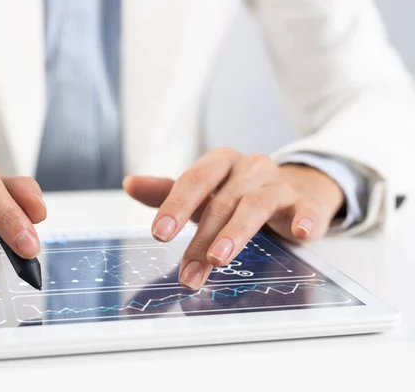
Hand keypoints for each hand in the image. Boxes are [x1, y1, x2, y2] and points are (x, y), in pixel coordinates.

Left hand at [123, 148, 344, 289]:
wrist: (297, 188)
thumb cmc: (239, 193)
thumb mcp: (204, 193)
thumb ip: (168, 192)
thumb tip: (129, 184)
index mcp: (220, 162)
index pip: (193, 181)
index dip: (176, 206)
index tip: (159, 234)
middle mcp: (249, 168)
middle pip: (221, 201)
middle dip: (201, 240)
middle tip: (188, 273)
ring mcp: (279, 184)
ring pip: (255, 205)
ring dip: (235, 233)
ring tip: (218, 259)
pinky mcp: (306, 202)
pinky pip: (307, 208)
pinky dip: (304, 219)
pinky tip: (300, 233)